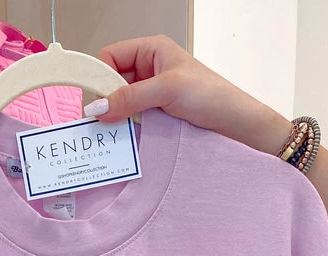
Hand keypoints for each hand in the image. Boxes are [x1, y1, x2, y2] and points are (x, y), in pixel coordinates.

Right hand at [86, 35, 289, 156]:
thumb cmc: (211, 95)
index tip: (93, 98)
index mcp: (152, 50)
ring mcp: (153, 91)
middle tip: (98, 118)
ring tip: (109, 129)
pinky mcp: (157, 112)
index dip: (100, 74)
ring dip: (115, 114)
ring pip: (121, 100)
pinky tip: (121, 134)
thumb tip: (98, 107)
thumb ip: (130, 98)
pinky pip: (132, 116)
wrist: (234, 122)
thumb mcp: (166, 91)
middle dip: (105, 97)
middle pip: (113, 79)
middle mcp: (150, 67)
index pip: (112, 55)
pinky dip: (125, 125)